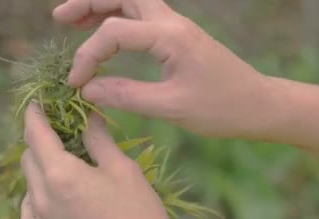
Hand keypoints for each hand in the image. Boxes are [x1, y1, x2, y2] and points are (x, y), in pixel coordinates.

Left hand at [18, 104, 191, 218]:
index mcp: (60, 174)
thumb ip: (99, 140)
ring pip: (29, 185)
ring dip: (40, 169)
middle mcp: (41, 197)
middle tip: (63, 134)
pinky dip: (36, 199)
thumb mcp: (124, 170)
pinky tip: (52, 199)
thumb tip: (88, 118)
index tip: (37, 103)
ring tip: (66, 168)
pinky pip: (29, 214)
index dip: (34, 114)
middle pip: (29, 158)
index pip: (35, 133)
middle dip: (40, 140)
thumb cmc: (139, 217)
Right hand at [53, 0, 272, 138]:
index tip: (75, 83)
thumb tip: (87, 89)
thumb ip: (126, 95)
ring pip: (133, 1)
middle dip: (89, 1)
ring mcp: (177, 26)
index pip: (115, 31)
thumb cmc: (221, 109)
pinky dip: (119, 19)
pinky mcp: (180, 37)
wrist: (259, 105)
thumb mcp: (171, 107)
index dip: (88, 55)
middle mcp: (172, 22)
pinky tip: (105, 36)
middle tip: (59, 18)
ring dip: (102, 6)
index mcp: (170, 36)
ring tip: (72, 20)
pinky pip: (143, 17)